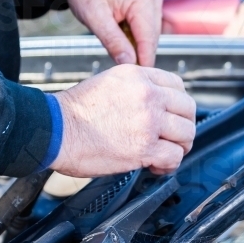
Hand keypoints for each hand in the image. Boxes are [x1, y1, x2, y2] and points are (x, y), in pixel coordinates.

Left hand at [45, 0, 161, 65]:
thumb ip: (113, 41)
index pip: (148, 39)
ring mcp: (153, 0)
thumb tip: (129, 63)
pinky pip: (145, 29)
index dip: (143, 62)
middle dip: (137, 54)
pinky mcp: (149, 4)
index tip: (136, 80)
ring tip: (115, 46)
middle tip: (119, 69)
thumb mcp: (94, 17)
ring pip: (149, 36)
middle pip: (151, 39)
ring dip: (134, 45)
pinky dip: (133, 37)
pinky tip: (119, 36)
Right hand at [53, 65, 195, 176]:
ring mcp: (148, 121)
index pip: (177, 85)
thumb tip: (153, 103)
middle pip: (188, 109)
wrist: (55, 129)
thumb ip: (135, 88)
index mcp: (138, 76)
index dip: (178, 104)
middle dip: (183, 125)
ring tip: (164, 153)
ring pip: (186, 133)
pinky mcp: (145, 147)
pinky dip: (169, 164)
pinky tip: (156, 166)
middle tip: (172, 137)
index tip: (172, 115)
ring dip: (178, 146)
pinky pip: (174, 156)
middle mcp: (147, 95)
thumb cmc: (73, 111)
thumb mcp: (108, 82)